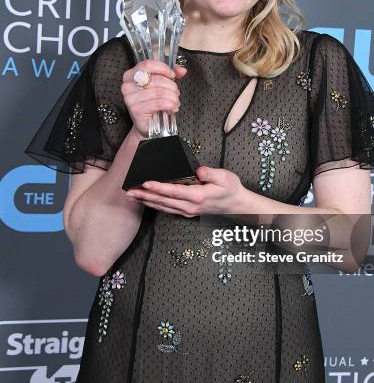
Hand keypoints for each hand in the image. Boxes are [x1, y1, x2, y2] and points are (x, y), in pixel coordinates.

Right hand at [121, 60, 186, 137]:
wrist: (147, 125)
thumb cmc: (152, 104)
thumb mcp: (161, 86)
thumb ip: (171, 75)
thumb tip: (182, 70)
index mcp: (131, 75)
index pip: (148, 65)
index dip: (163, 68)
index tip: (172, 75)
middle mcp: (128, 85)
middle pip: (157, 79)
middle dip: (172, 87)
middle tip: (176, 93)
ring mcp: (130, 98)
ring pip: (159, 92)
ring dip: (173, 97)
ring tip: (175, 102)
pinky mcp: (136, 109)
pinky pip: (159, 103)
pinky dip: (170, 105)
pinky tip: (172, 108)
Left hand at [125, 165, 245, 217]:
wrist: (236, 205)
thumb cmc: (231, 189)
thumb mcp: (225, 177)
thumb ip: (211, 173)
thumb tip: (199, 170)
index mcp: (198, 196)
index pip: (174, 191)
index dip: (158, 187)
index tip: (145, 183)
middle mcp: (190, 206)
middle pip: (163, 201)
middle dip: (145, 196)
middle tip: (129, 192)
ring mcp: (187, 211)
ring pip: (162, 207)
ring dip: (146, 201)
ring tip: (131, 197)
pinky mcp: (187, 212)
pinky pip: (167, 209)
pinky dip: (154, 205)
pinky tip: (146, 201)